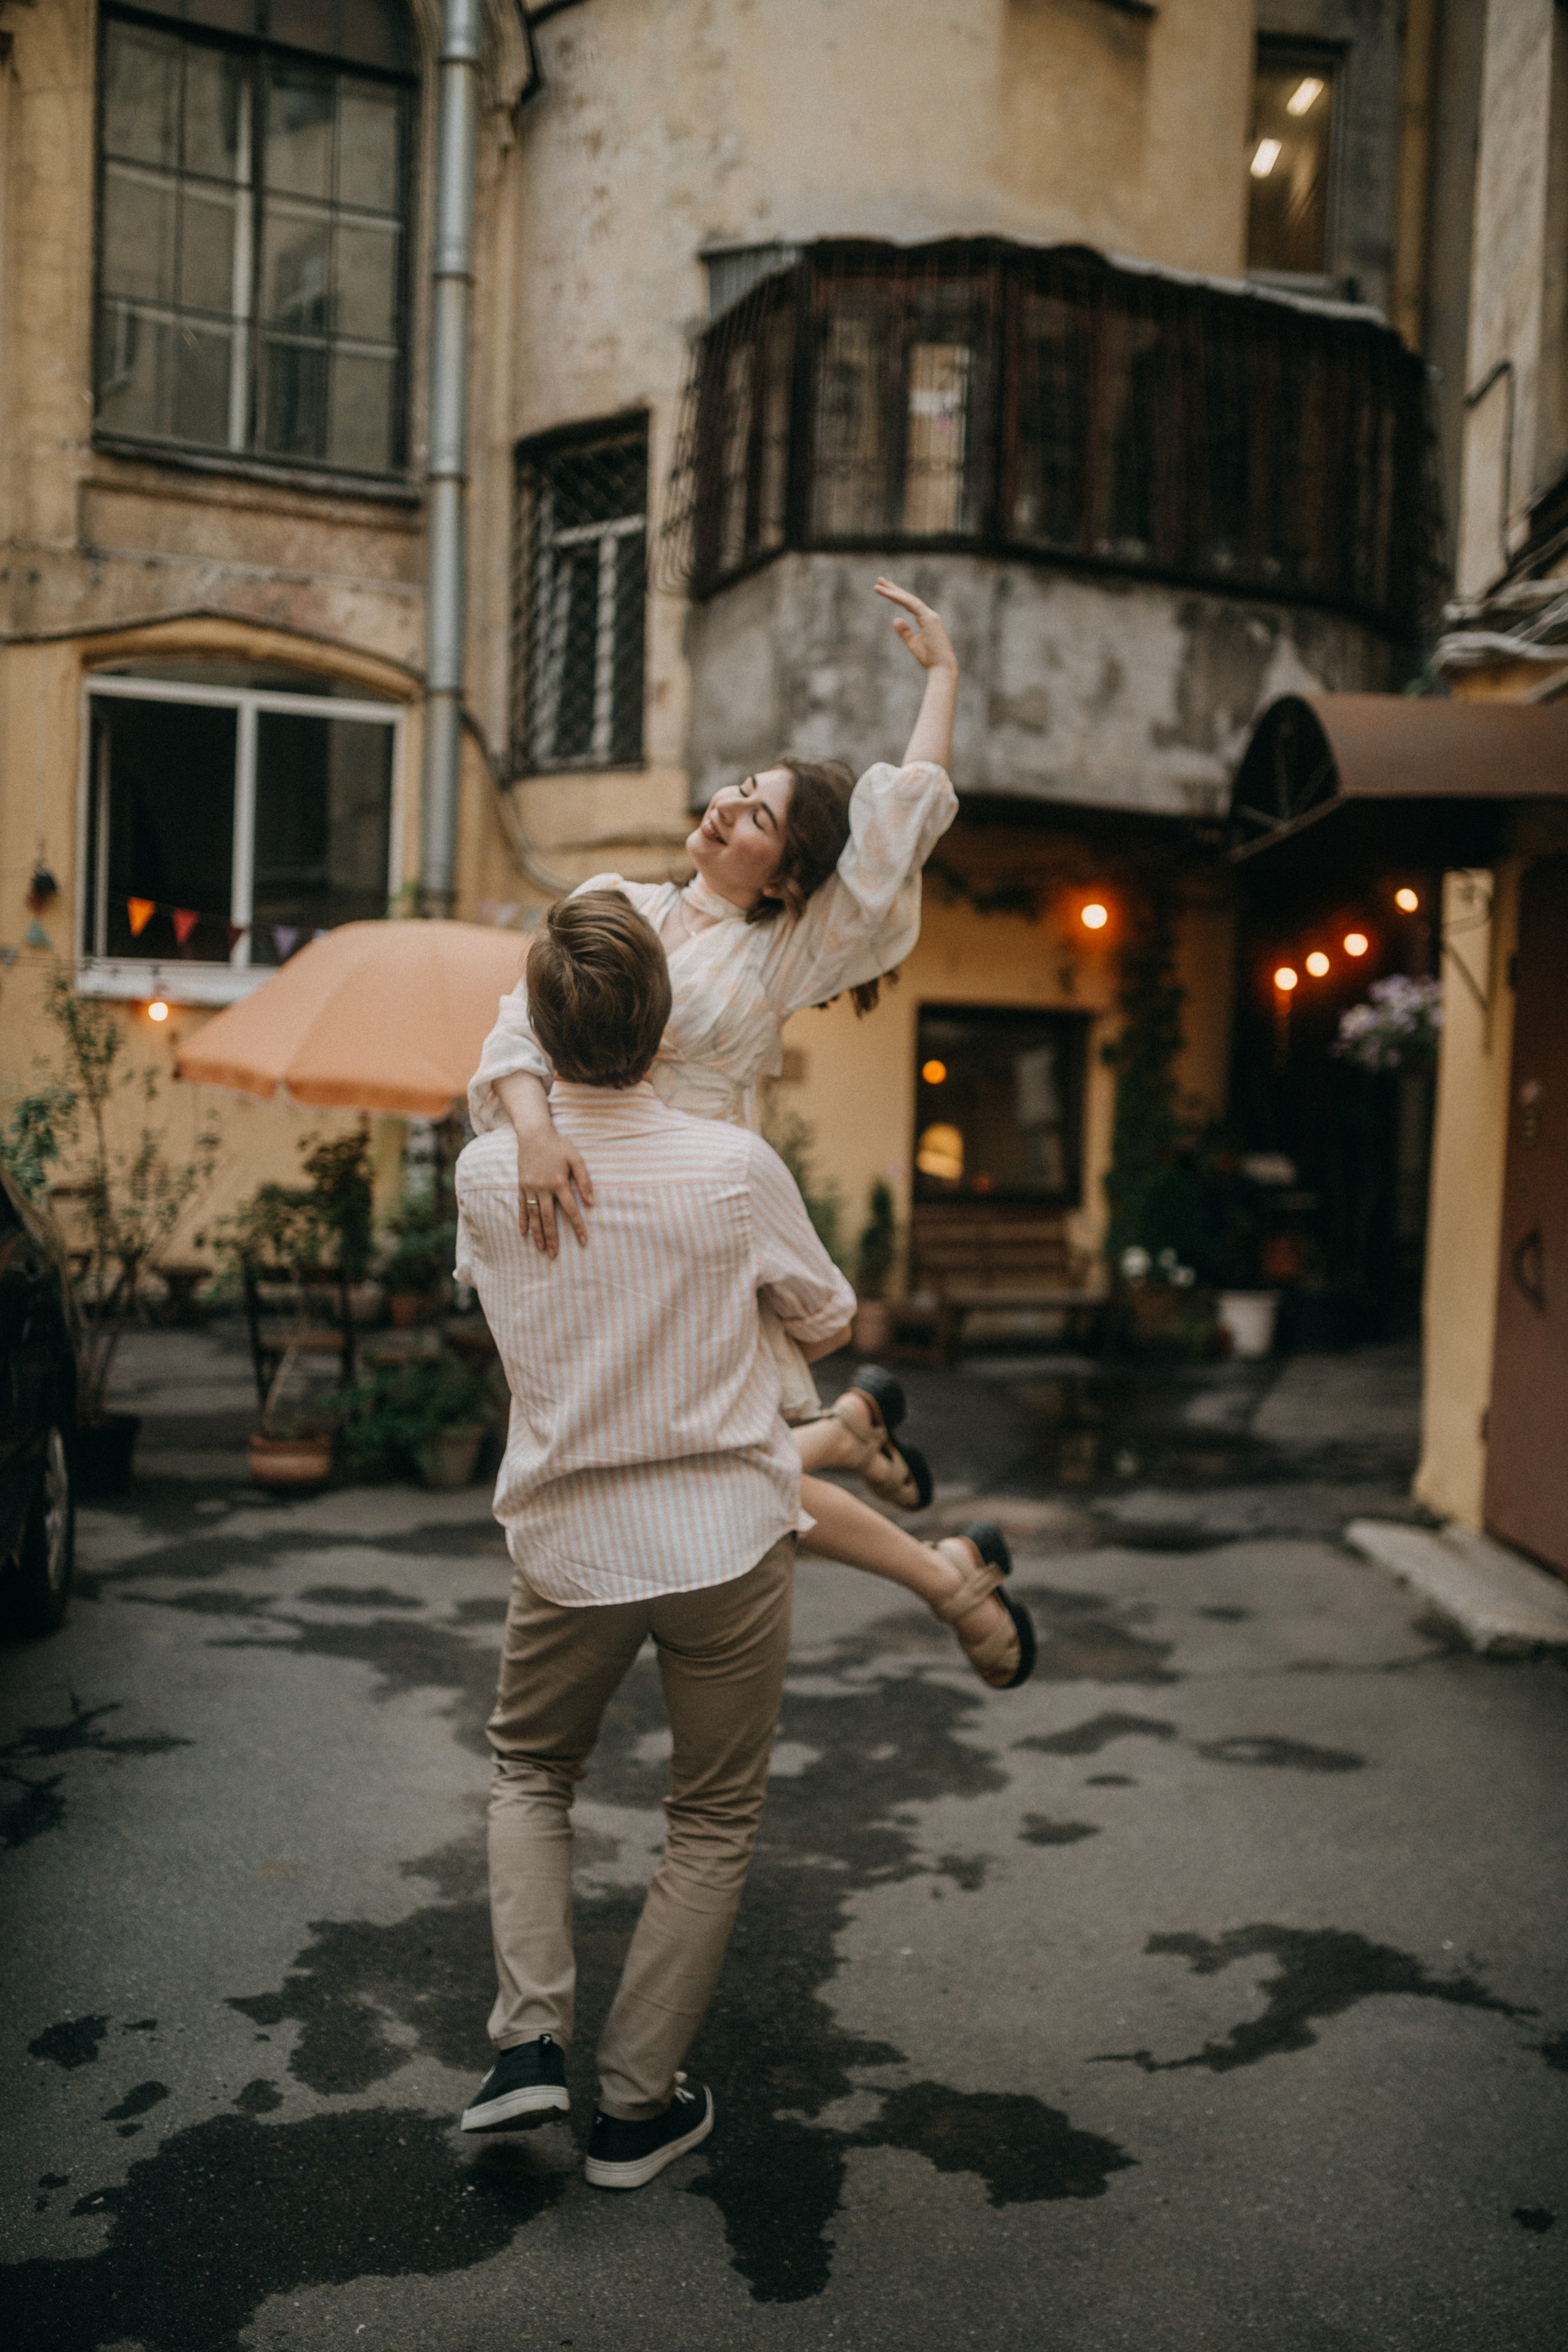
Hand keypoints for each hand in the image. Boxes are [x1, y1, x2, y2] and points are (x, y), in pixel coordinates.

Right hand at [495, 1072, 594, 1255]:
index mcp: (559, 1183)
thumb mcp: (576, 1158)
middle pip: (549, 1218)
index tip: (583, 1241)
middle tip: (554, 1254)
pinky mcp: (521, 1186)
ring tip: (541, 1249)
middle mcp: (543, 1188)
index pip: (571, 1210)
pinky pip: (521, 1206)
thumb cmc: (558, 1146)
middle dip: (552, 1238)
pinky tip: (524, 1234)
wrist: (534, 1134)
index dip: (577, 1226)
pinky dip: (522, 1221)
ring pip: (534, 1216)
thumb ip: (585, 1179)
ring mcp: (530, 1188)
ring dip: (537, 1234)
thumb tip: (591, 1202)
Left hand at [875, 577, 956, 674]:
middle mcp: (928, 614)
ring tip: (879, 584)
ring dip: (893, 591)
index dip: (897, 595)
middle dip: (893, 588)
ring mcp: (929, 615)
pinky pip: (911, 605)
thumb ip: (905, 631)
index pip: (909, 604)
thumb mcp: (913, 643)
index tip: (885, 589)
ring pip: (908, 599)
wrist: (942, 668)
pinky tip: (889, 593)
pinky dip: (900, 598)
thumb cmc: (930, 659)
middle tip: (879, 580)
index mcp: (926, 620)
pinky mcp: (929, 619)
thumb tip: (895, 619)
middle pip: (908, 598)